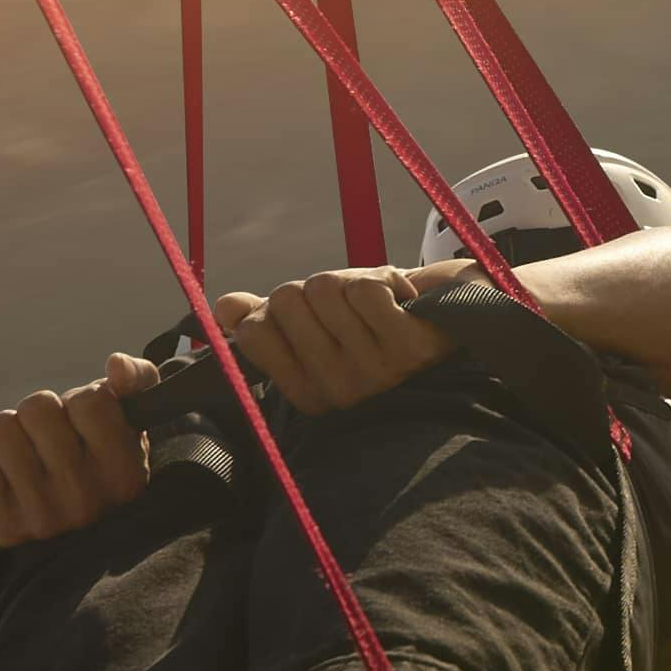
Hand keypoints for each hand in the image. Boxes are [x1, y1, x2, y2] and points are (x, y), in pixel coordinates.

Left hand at [0, 362, 154, 547]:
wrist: (72, 541)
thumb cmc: (98, 468)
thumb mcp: (129, 428)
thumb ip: (137, 382)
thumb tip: (116, 363)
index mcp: (123, 472)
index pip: (89, 400)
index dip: (79, 403)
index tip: (83, 426)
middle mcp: (84, 497)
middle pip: (38, 407)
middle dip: (39, 414)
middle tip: (48, 439)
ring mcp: (41, 514)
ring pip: (1, 427)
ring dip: (9, 433)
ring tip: (24, 454)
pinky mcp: (1, 524)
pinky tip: (3, 474)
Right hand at [216, 266, 448, 416]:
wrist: (447, 313)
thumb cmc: (370, 318)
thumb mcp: (313, 320)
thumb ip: (261, 318)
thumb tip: (224, 310)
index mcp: (307, 393)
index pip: (254, 333)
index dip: (277, 307)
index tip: (311, 316)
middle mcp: (336, 392)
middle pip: (288, 300)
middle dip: (317, 287)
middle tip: (349, 305)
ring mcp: (373, 375)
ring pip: (326, 289)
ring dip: (351, 279)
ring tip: (378, 302)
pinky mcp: (408, 349)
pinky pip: (366, 289)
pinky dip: (383, 276)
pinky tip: (401, 297)